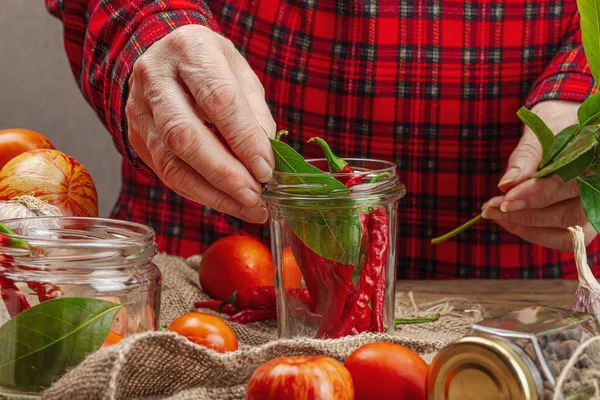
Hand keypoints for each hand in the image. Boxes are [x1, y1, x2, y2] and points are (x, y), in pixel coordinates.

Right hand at [125, 25, 275, 222]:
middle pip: (184, 135)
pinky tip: (226, 202)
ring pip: (170, 162)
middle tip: (255, 196)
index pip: (217, 100)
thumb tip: (265, 163)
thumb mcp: (242, 75)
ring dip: (212, 193)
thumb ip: (255, 116)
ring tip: (247, 207)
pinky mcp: (135, 137)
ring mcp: (138, 109)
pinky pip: (166, 174)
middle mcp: (155, 77)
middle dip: (224, 174)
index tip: (266, 170)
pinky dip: (199, 193)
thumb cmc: (212, 67)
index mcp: (190, 49)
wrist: (167, 59)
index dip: (243, 139)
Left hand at [482, 100, 596, 250]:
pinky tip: (508, 219)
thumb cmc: (559, 127)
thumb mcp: (544, 129)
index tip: (505, 197)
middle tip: (491, 207)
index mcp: (597, 161)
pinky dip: (533, 233)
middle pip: (569, 214)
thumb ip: (527, 156)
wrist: (574, 129)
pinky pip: (563, 240)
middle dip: (525, 214)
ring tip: (494, 212)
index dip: (536, 194)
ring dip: (526, 226)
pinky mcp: (586, 224)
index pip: (569, 184)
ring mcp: (597, 210)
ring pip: (567, 233)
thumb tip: (507, 184)